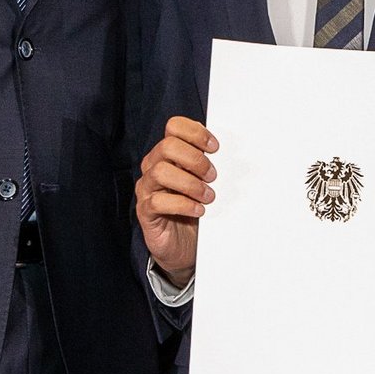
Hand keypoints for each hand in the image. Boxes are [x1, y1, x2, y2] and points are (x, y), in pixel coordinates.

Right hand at [135, 116, 215, 286]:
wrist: (185, 246)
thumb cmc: (195, 210)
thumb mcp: (205, 183)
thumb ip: (209, 166)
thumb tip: (229, 154)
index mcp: (168, 154)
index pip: (174, 127)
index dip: (195, 133)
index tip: (215, 148)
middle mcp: (154, 167)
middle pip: (167, 146)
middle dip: (195, 159)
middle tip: (212, 176)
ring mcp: (147, 189)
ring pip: (160, 172)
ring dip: (190, 183)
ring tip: (208, 196)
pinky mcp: (145, 212)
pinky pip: (157, 201)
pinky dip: (182, 204)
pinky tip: (199, 210)